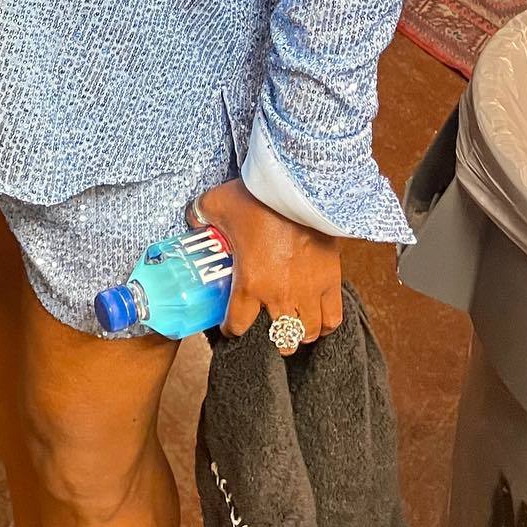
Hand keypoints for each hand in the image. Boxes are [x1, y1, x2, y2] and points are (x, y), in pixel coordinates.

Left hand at [193, 178, 341, 353]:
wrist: (300, 188)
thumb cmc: (259, 198)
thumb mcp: (217, 204)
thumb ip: (200, 215)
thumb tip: (193, 220)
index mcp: (250, 284)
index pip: (237, 324)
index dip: (230, 328)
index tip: (229, 325)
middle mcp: (280, 296)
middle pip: (279, 338)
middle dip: (272, 338)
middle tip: (267, 329)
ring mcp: (309, 292)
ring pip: (308, 333)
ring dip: (299, 334)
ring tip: (294, 328)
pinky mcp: (332, 281)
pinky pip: (334, 318)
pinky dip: (327, 324)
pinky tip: (320, 321)